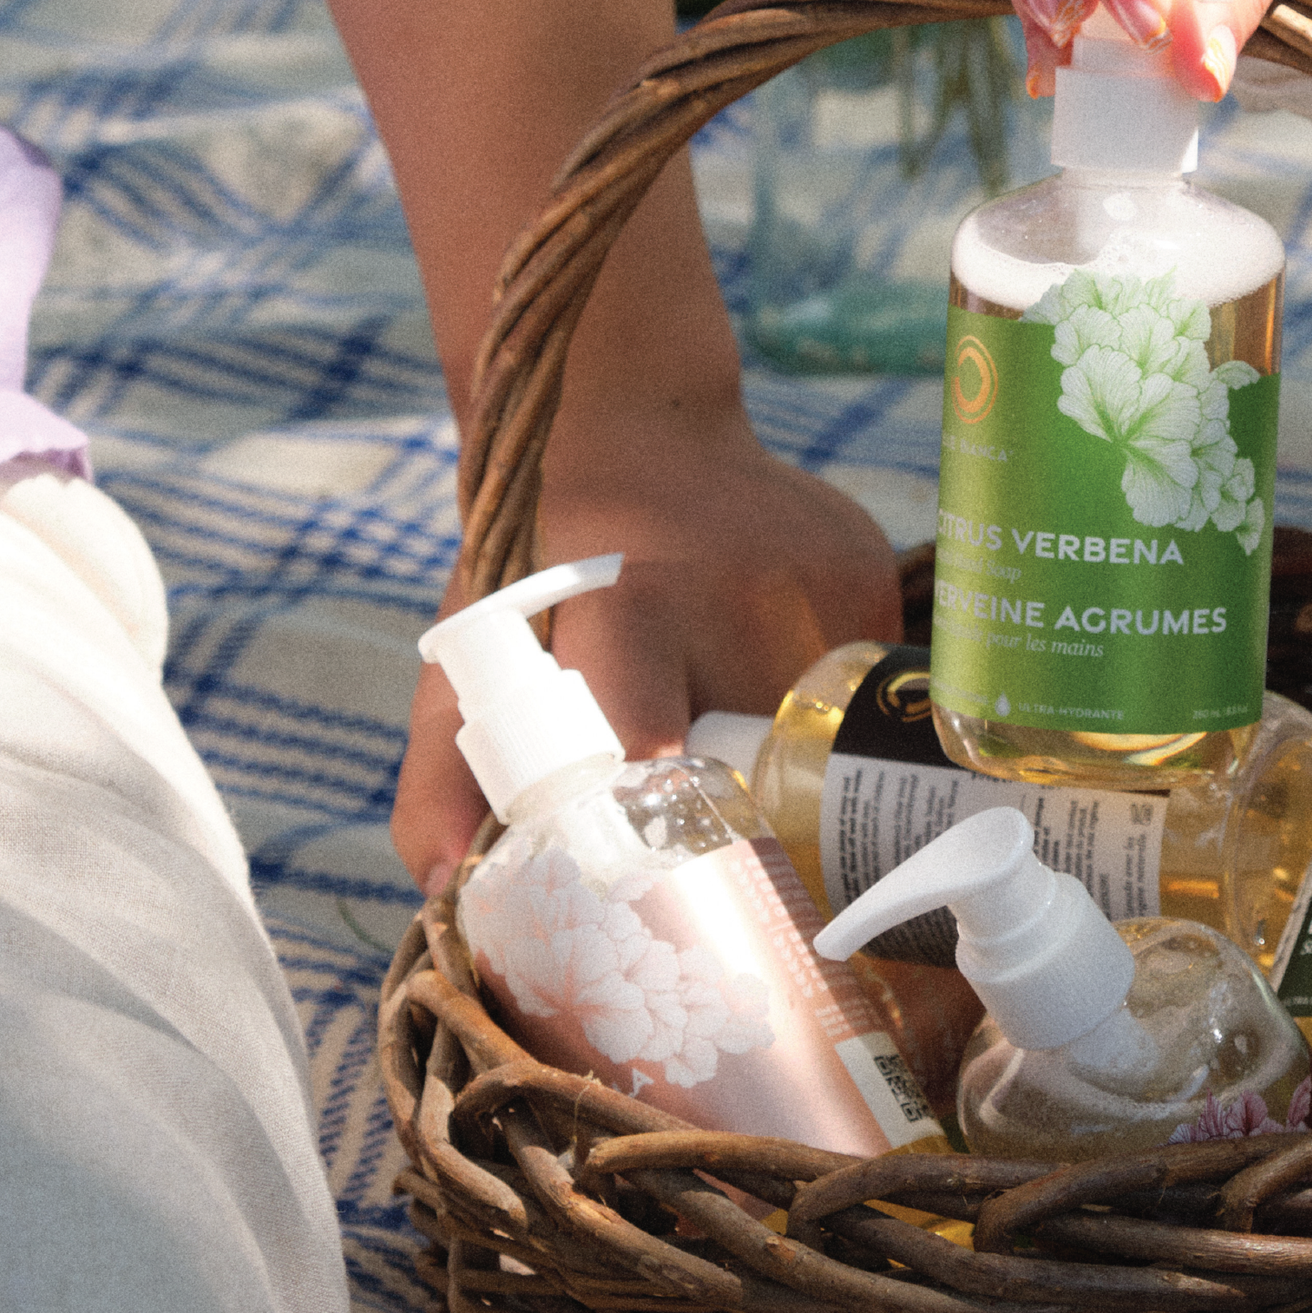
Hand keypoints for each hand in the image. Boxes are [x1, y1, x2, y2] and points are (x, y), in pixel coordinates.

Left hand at [390, 402, 901, 896]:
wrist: (632, 423)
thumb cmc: (540, 564)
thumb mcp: (470, 651)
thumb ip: (441, 773)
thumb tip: (446, 888)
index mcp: (631, 606)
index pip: (652, 747)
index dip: (652, 823)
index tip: (652, 870)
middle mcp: (740, 594)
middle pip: (754, 767)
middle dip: (732, 811)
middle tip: (700, 830)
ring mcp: (820, 583)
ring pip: (825, 737)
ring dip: (787, 763)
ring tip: (739, 744)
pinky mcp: (870, 575)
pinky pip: (862, 688)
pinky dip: (826, 708)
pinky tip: (783, 678)